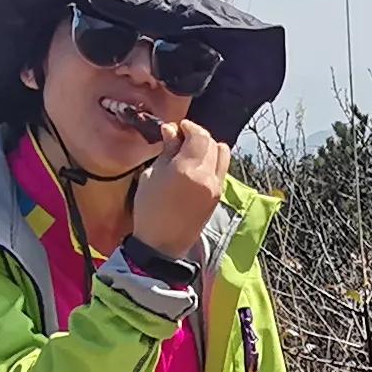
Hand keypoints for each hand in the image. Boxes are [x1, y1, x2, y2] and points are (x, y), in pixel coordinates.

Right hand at [129, 123, 229, 262]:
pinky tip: (197, 169)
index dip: (190, 127)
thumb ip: (166, 151)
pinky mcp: (218, 197)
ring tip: (192, 154)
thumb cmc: (149, 210)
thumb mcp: (152, 175)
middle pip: (212, 143)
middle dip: (198, 136)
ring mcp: (216, 187)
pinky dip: (213, 162)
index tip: (178, 128)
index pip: (199, 136)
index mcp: (188, 169)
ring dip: (210, 148)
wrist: (161, 245)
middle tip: (182, 139)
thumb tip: (171, 131)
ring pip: (223, 154)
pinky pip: (221, 170)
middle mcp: (207, 176)